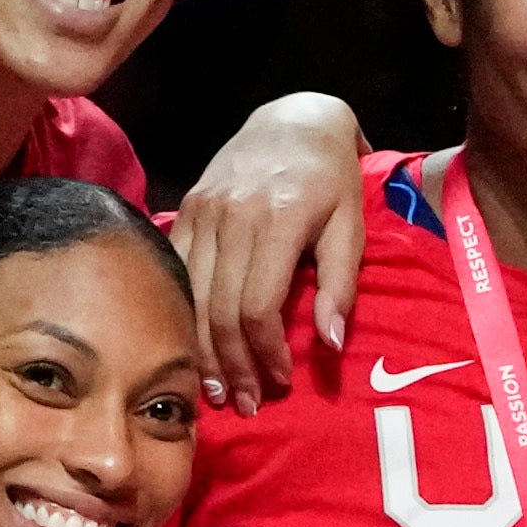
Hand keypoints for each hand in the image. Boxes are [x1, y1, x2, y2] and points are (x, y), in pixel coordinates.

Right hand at [174, 92, 371, 409]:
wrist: (293, 121)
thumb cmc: (332, 179)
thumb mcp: (351, 227)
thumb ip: (340, 286)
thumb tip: (331, 345)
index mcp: (275, 221)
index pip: (256, 305)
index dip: (265, 352)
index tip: (279, 382)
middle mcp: (230, 216)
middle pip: (218, 308)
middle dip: (230, 364)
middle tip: (242, 405)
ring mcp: (202, 211)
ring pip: (191, 295)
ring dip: (200, 348)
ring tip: (214, 389)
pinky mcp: (186, 209)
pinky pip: (175, 270)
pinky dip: (181, 312)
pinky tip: (189, 344)